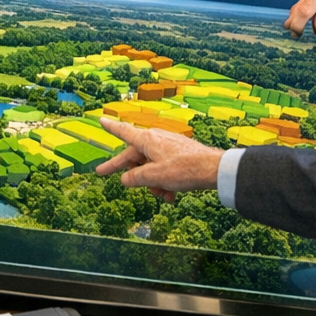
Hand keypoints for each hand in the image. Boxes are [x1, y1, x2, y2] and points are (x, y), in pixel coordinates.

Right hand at [95, 118, 223, 198]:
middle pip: (135, 156)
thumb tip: (124, 179)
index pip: (123, 132)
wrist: (214, 169)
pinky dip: (165, 182)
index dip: (111, 128)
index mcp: (147, 140)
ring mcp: (168, 146)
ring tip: (162, 195)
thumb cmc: (183, 169)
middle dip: (131, 173)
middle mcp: (156, 140)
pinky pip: (165, 168)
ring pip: (151, 165)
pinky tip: (172, 196)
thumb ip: (135, 178)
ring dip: (152, 183)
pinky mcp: (180, 154)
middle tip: (109, 176)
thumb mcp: (154, 177)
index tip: (101, 120)